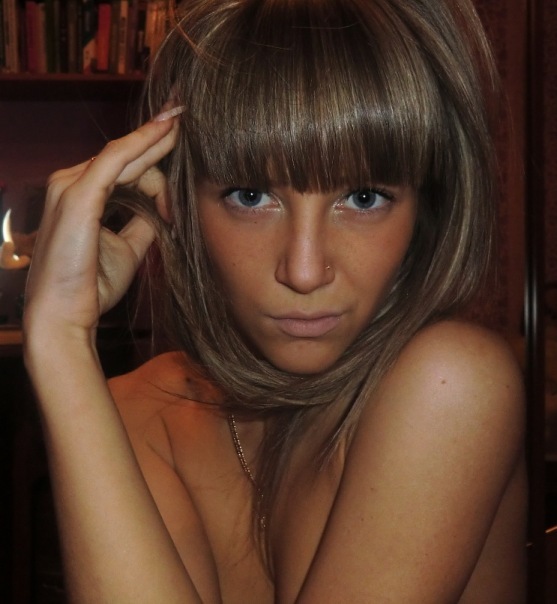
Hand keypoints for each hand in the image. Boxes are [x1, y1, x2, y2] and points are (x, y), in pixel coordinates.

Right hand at [23, 115, 178, 349]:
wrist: (65, 315)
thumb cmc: (91, 286)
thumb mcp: (128, 249)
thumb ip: (143, 223)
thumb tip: (163, 207)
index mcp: (81, 195)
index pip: (122, 167)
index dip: (153, 152)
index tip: (180, 134)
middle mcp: (71, 184)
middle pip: (125, 156)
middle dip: (157, 135)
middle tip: (185, 111)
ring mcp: (70, 186)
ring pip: (124, 155)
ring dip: (158, 139)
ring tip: (184, 122)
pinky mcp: (77, 195)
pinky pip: (116, 160)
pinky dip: (143, 142)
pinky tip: (167, 129)